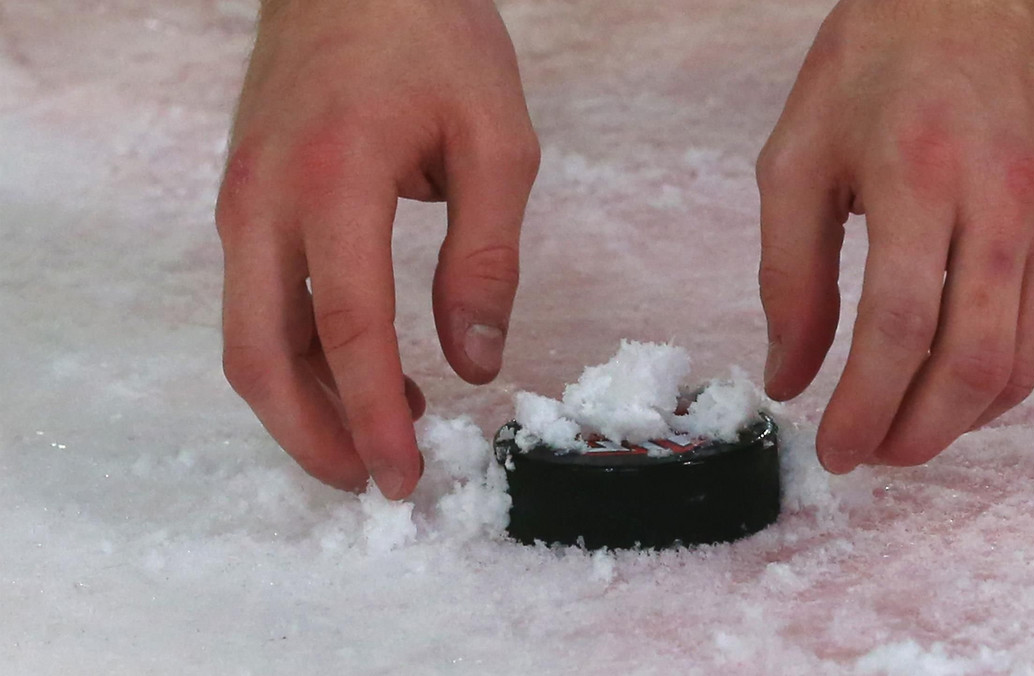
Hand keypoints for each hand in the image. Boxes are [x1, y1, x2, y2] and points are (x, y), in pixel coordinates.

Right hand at [215, 0, 539, 497]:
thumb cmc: (430, 34)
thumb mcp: (496, 139)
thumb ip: (487, 256)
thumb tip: (474, 361)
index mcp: (334, 181)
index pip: (349, 331)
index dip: (375, 418)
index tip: (406, 476)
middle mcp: (265, 201)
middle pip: (260, 356)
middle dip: (312, 437)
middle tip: (372, 481)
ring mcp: (242, 201)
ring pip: (249, 335)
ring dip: (303, 402)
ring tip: (376, 432)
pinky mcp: (245, 199)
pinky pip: (257, 299)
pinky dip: (298, 353)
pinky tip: (355, 368)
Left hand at [756, 0, 1033, 472]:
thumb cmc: (875, 68)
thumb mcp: (797, 157)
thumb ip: (788, 275)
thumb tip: (790, 377)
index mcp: (919, 176)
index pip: (897, 331)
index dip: (863, 409)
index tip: (832, 451)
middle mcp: (1006, 201)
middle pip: (973, 364)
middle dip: (917, 435)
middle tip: (871, 455)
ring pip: (1022, 361)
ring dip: (959, 416)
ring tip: (905, 425)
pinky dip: (1001, 373)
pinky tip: (954, 375)